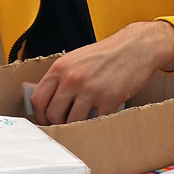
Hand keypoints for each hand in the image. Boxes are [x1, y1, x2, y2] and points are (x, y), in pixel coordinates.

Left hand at [31, 22, 173, 123]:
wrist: (135, 47)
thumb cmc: (105, 54)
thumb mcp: (74, 60)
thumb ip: (60, 78)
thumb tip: (48, 101)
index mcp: (59, 68)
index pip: (38, 99)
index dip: (39, 115)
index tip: (45, 121)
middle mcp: (72, 79)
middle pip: (53, 114)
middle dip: (57, 123)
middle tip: (64, 126)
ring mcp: (90, 89)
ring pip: (73, 121)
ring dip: (77, 126)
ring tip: (82, 124)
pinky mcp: (110, 98)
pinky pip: (97, 121)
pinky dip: (97, 125)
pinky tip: (99, 121)